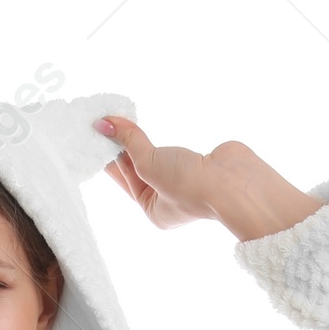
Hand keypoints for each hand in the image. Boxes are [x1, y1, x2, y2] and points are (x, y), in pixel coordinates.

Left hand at [95, 118, 323, 243]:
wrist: (235, 183)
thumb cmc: (191, 187)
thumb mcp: (150, 164)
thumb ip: (129, 142)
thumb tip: (105, 124)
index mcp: (153, 210)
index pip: (124, 179)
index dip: (108, 156)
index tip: (93, 135)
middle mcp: (167, 198)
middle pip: (136, 168)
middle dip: (119, 146)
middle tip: (100, 122)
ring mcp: (183, 180)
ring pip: (151, 155)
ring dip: (135, 139)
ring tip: (116, 119)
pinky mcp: (197, 162)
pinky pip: (168, 147)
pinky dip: (154, 136)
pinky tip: (139, 124)